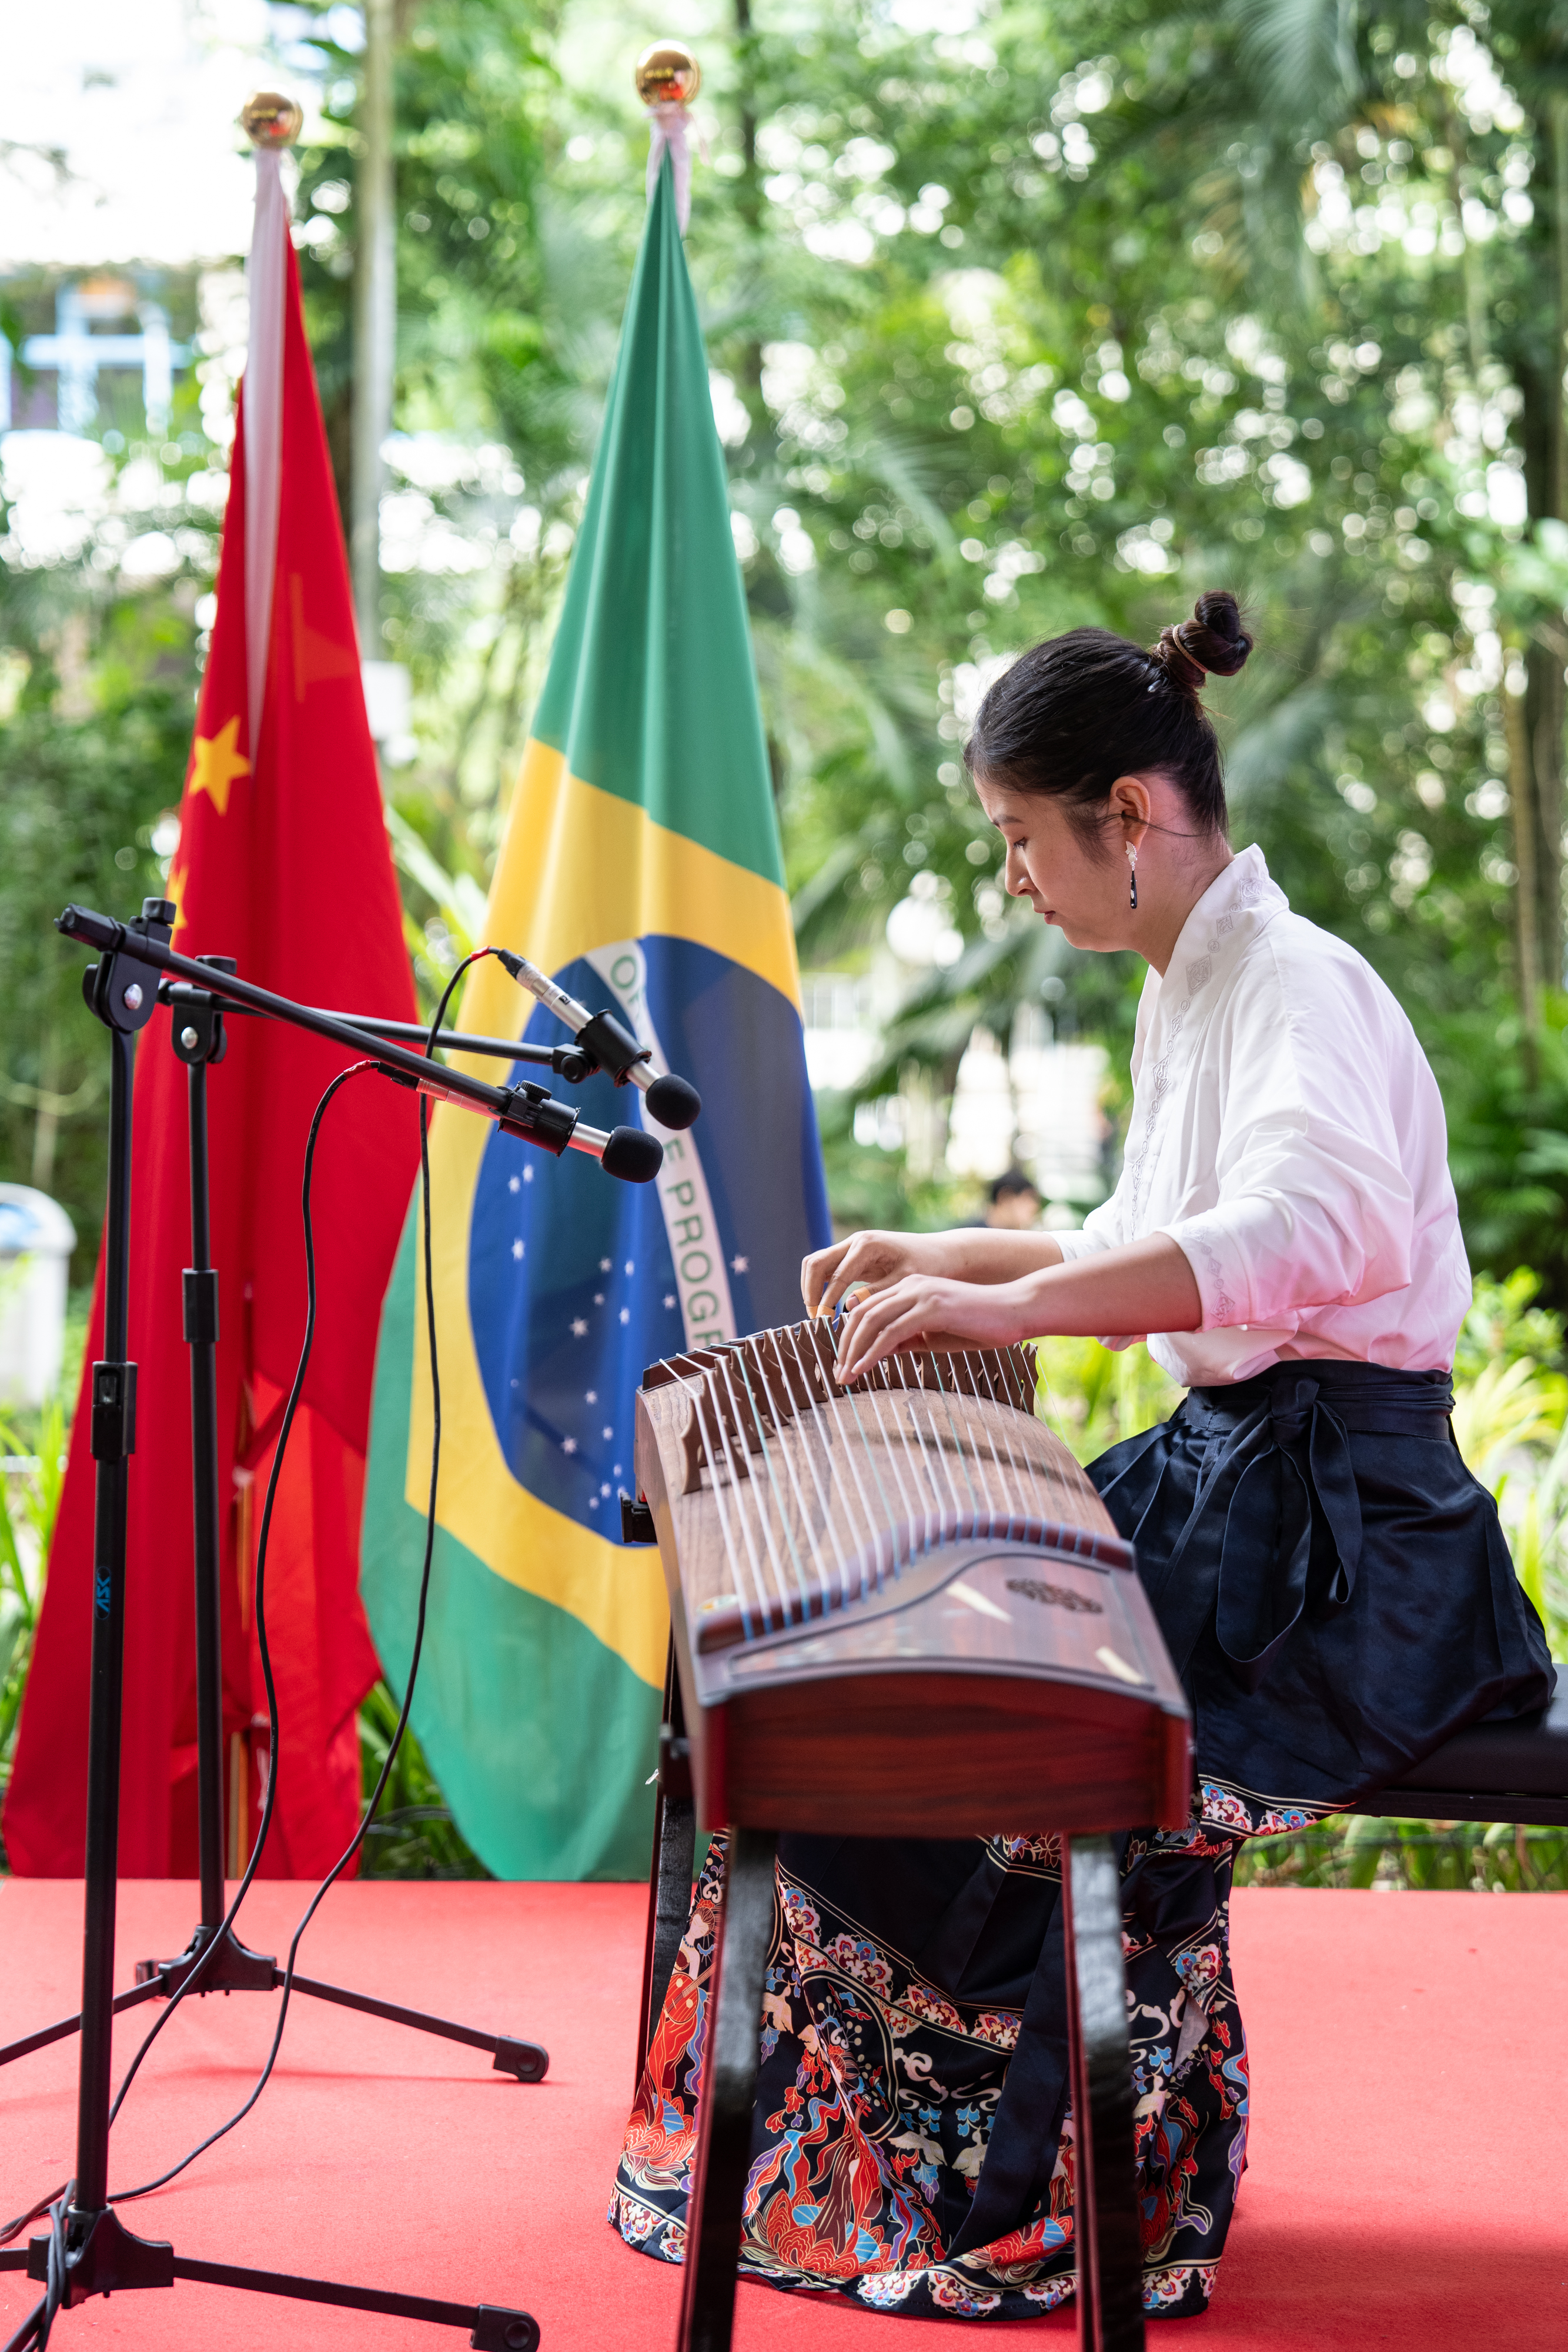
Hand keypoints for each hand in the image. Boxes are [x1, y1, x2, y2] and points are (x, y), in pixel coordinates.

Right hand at [801, 1229, 957, 1319]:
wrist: (941, 1253)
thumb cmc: (929, 1266)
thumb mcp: (906, 1281)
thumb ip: (877, 1292)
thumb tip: (848, 1304)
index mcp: (868, 1246)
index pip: (836, 1275)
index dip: (826, 1300)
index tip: (824, 1322)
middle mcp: (855, 1241)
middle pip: (815, 1263)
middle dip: (810, 1291)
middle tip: (816, 1318)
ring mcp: (853, 1247)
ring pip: (817, 1264)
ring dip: (812, 1288)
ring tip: (819, 1315)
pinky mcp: (854, 1256)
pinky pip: (828, 1268)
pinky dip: (822, 1286)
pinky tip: (829, 1307)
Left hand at [831, 1275, 1032, 1383]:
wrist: (1016, 1311)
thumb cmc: (980, 1326)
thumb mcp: (935, 1335)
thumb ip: (908, 1339)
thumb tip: (880, 1352)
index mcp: (909, 1288)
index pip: (866, 1310)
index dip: (849, 1337)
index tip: (843, 1364)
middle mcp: (910, 1285)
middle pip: (861, 1314)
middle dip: (846, 1346)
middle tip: (838, 1375)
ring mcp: (920, 1293)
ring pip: (871, 1321)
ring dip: (854, 1352)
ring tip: (846, 1377)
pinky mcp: (931, 1307)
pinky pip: (891, 1332)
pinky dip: (873, 1352)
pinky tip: (863, 1369)